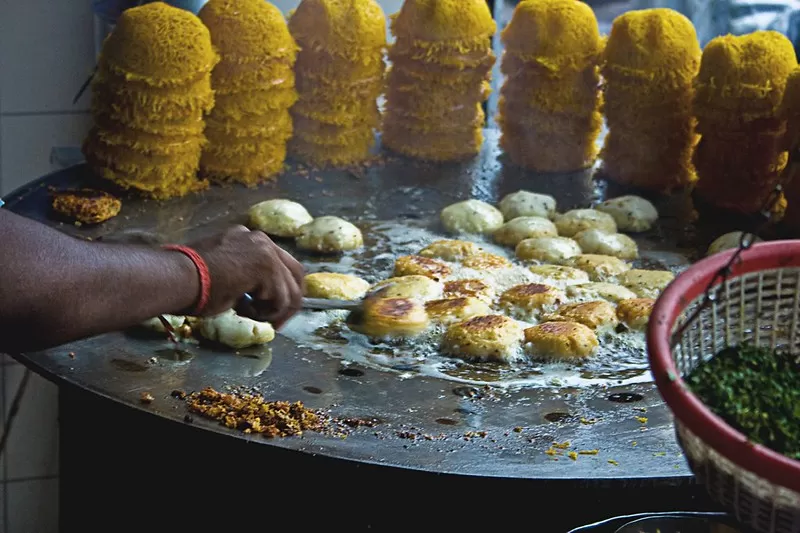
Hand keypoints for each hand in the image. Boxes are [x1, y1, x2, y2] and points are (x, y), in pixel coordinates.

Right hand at [188, 226, 304, 327]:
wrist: (174, 278)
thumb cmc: (188, 282)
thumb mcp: (223, 275)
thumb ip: (245, 280)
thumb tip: (259, 298)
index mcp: (248, 239)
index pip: (280, 264)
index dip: (280, 290)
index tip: (269, 311)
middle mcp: (260, 239)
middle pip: (295, 273)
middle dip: (289, 301)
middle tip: (275, 323)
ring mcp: (265, 250)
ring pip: (290, 289)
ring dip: (274, 310)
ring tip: (251, 316)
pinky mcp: (267, 266)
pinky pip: (282, 299)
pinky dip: (268, 313)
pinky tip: (245, 311)